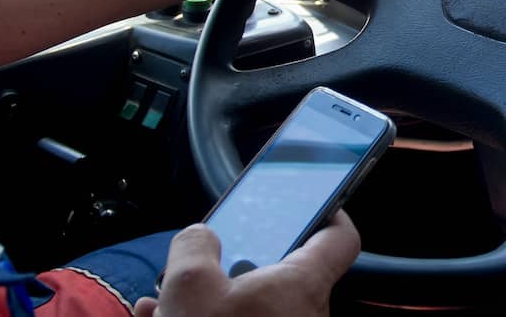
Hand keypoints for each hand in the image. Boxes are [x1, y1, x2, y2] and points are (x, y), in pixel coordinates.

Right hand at [133, 211, 360, 316]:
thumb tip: (201, 237)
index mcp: (302, 286)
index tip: (310, 200)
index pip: (340, 238)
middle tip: (204, 260)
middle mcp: (305, 316)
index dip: (328, 212)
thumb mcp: (188, 286)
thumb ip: (196, 247)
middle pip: (281, 274)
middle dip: (236, 264)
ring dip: (210, 299)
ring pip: (251, 308)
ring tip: (165, 298)